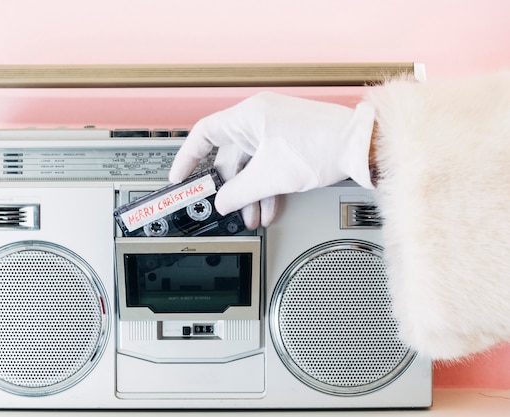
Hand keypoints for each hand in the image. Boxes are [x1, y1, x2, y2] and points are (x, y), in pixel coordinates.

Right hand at [169, 92, 375, 228]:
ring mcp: (274, 132)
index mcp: (248, 117)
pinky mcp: (288, 143)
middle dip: (230, 188)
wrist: (360, 146)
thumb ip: (239, 192)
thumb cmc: (323, 145)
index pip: (204, 134)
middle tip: (224, 208)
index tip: (180, 178)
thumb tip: (223, 202)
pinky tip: (268, 208)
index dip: (187, 158)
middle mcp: (259, 120)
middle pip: (230, 158)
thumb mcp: (271, 176)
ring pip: (251, 166)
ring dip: (250, 194)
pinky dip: (265, 188)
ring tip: (252, 217)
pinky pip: (267, 167)